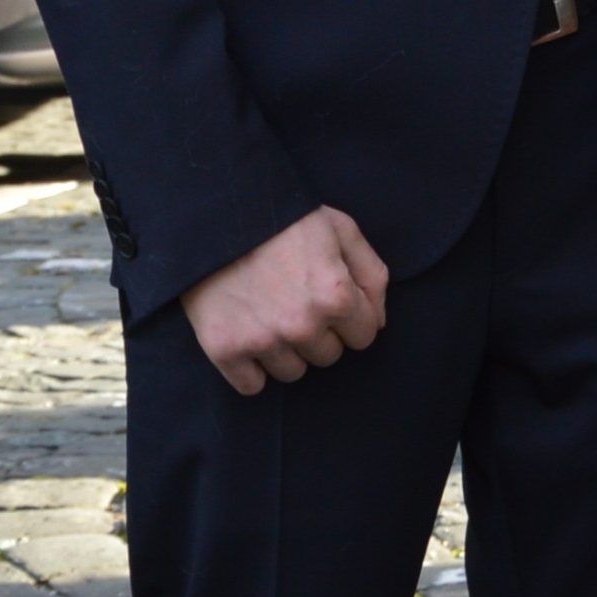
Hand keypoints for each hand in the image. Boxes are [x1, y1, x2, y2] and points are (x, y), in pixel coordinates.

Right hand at [184, 207, 391, 395]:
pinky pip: (251, 385)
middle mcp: (302, 325)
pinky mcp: (225, 349)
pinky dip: (251, 368)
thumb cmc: (285, 216)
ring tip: (271, 312)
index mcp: (335, 295)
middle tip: (297, 300)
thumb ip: (372, 275)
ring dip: (287, 350)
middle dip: (320, 332)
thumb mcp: (342, 229)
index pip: (365, 336)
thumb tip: (378, 322)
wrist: (217, 211)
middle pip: (329, 356)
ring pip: (293, 372)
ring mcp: (262, 340)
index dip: (352, 316)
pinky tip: (249, 334)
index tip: (331, 298)